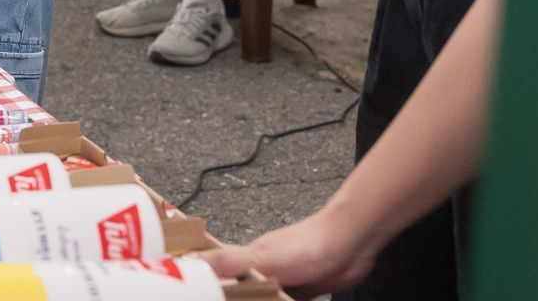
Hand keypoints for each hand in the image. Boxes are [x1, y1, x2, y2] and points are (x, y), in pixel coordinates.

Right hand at [198, 210, 377, 298]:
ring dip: (251, 300)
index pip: (210, 270)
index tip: (188, 288)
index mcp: (242, 259)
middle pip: (233, 289)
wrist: (350, 246)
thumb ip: (228, 262)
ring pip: (255, 297)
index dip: (199, 279)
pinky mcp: (295, 294)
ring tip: (248, 300)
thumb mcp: (262, 257)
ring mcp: (276, 282)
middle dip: (226, 293)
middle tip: (210, 296)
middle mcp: (256, 270)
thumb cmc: (307, 244)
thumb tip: (191, 264)